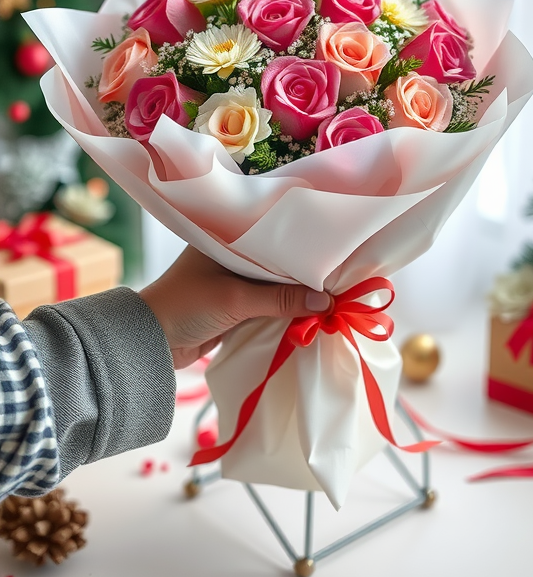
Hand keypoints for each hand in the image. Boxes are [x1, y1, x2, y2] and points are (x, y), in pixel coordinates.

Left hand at [139, 245, 330, 368]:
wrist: (149, 343)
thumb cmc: (185, 306)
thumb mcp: (236, 299)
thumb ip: (280, 299)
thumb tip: (327, 302)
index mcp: (226, 237)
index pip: (272, 233)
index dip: (300, 241)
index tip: (332, 248)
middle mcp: (231, 254)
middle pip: (276, 260)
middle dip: (302, 270)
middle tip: (339, 273)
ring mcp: (232, 281)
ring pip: (273, 283)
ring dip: (294, 292)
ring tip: (331, 292)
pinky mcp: (234, 306)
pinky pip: (266, 303)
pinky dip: (283, 308)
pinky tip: (307, 311)